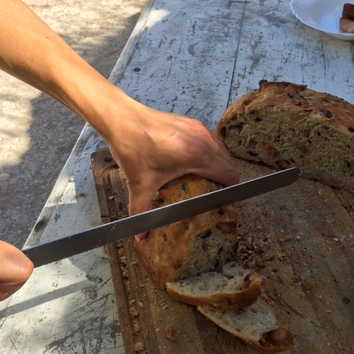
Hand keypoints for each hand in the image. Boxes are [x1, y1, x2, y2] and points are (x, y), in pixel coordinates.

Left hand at [101, 96, 239, 217]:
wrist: (122, 119)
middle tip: (215, 191)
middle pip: (228, 162)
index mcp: (198, 156)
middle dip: (225, 178)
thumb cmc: (133, 148)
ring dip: (218, 163)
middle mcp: (203, 140)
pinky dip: (209, 150)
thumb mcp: (140, 184)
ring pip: (221, 149)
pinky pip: (210, 139)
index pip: (230, 174)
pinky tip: (195, 159)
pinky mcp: (191, 122)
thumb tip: (140, 233)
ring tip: (208, 177)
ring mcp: (198, 128)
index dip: (231, 189)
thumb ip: (142, 211)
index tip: (224, 199)